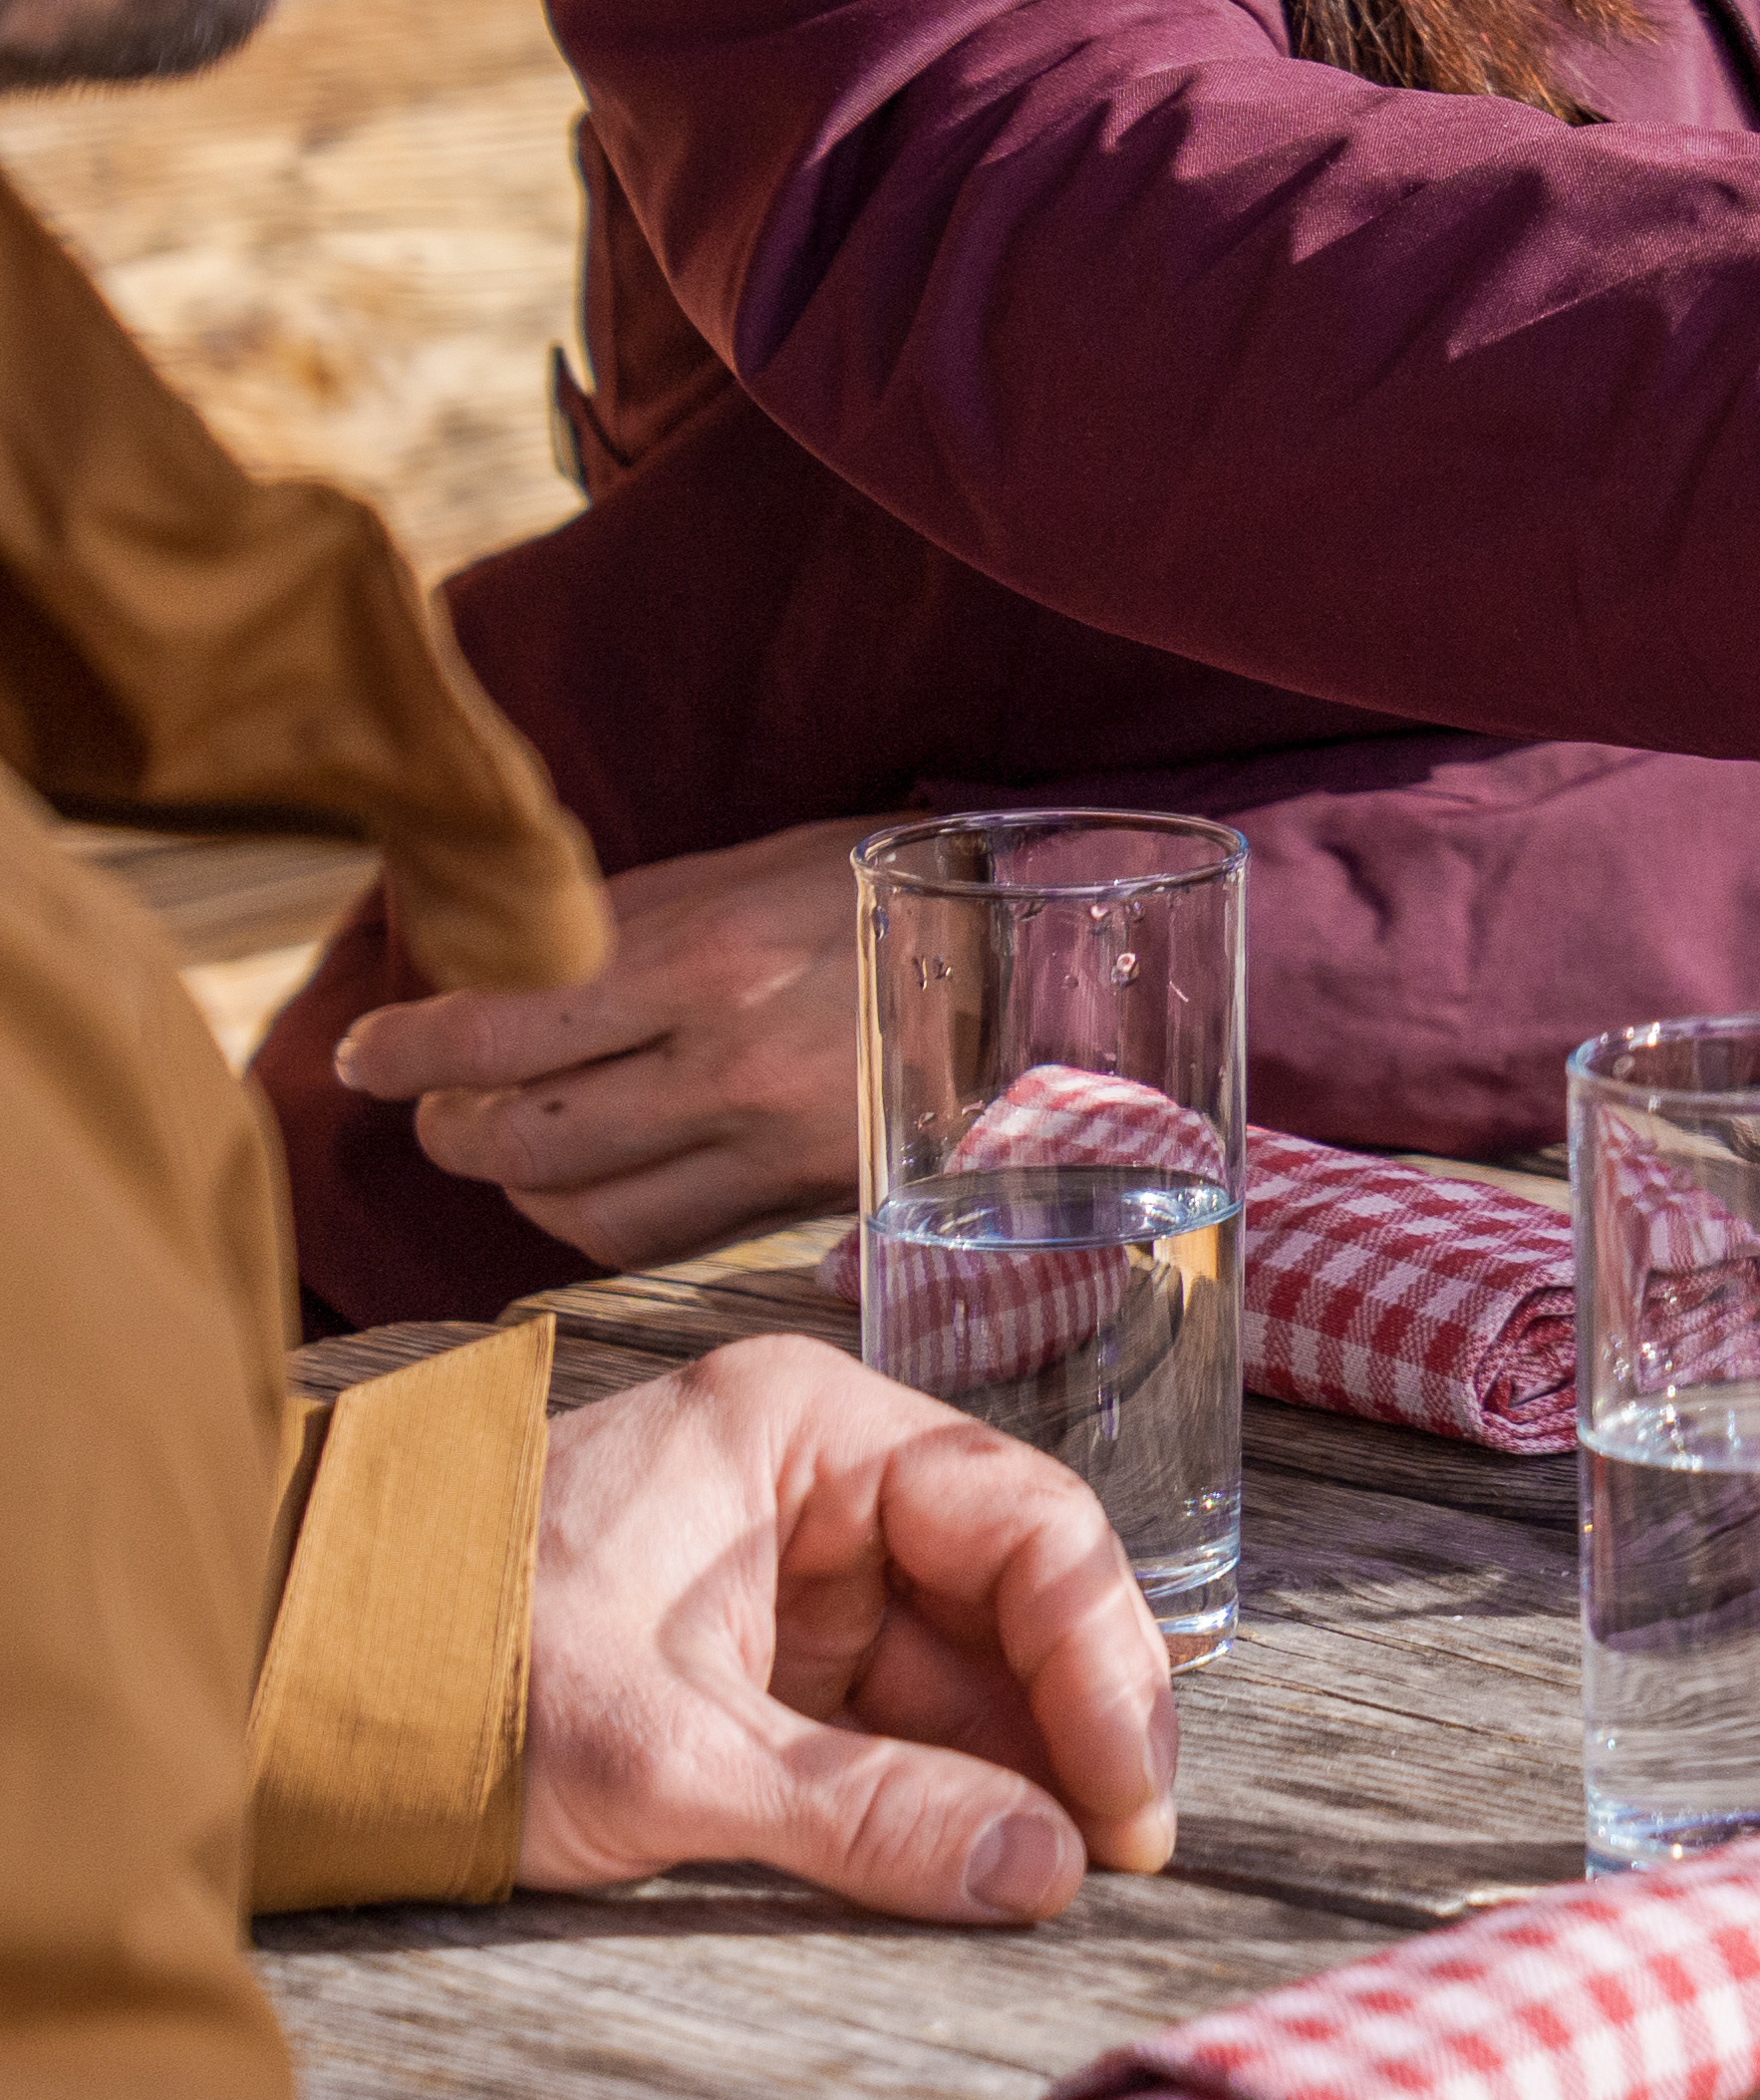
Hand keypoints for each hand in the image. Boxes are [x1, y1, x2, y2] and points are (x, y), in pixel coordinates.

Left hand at [334, 818, 874, 1266]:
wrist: (1054, 966)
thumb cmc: (900, 892)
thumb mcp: (758, 864)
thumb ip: (629, 914)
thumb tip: (502, 960)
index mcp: (703, 958)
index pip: (495, 1028)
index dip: (403, 1049)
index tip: (365, 1055)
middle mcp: (724, 1064)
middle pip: (517, 1137)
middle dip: (448, 1127)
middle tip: (433, 1103)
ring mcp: (768, 1144)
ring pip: (577, 1209)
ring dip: (517, 1185)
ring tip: (510, 1145)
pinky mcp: (803, 1197)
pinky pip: (657, 1235)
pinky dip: (598, 1218)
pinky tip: (594, 1180)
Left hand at [517, 1333, 1182, 1918]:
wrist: (271, 1710)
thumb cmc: (452, 1680)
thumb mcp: (671, 1758)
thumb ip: (871, 1811)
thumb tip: (1042, 1875)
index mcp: (804, 1430)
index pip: (1024, 1523)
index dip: (1099, 1664)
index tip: (1126, 1800)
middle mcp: (813, 1477)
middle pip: (1009, 1589)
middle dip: (1067, 1722)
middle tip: (1114, 1852)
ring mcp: (785, 1564)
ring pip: (958, 1659)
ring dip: (1011, 1765)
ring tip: (1052, 1872)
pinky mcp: (754, 1649)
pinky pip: (888, 1709)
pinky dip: (937, 1783)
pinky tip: (979, 1853)